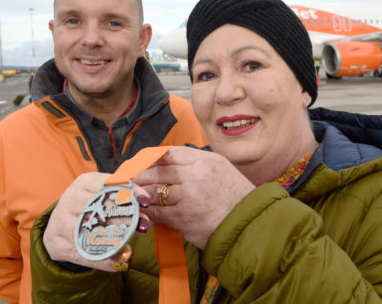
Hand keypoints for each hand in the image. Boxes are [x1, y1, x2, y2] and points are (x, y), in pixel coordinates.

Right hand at [43, 172, 150, 271]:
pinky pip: (81, 253)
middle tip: (142, 226)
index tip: (145, 202)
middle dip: (124, 217)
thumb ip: (125, 199)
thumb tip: (144, 208)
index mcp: (84, 183)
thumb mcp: (105, 197)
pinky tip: (116, 263)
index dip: (129, 192)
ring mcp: (59, 221)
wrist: (61, 226)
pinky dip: (101, 260)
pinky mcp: (55, 243)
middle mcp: (69, 199)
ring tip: (129, 245)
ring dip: (111, 240)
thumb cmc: (91, 208)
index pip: (108, 184)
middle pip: (99, 207)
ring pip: (87, 231)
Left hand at [133, 146, 254, 249]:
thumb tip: (168, 163)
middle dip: (143, 177)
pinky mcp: (182, 217)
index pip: (171, 154)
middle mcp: (197, 175)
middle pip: (158, 171)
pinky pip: (157, 211)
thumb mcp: (221, 171)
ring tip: (136, 197)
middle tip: (133, 182)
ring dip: (142, 194)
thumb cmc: (235, 199)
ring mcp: (189, 196)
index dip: (153, 159)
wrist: (247, 227)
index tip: (144, 165)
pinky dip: (148, 211)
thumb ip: (196, 165)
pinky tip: (146, 212)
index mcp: (207, 160)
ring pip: (154, 191)